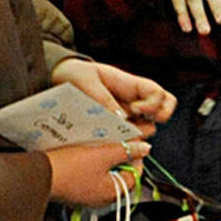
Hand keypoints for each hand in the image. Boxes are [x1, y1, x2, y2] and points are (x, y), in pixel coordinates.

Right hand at [45, 140, 148, 206]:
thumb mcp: (102, 155)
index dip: (135, 156)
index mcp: (113, 193)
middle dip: (118, 156)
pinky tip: (84, 151)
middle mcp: (102, 198)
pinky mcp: (74, 188)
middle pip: (120, 173)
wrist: (38, 175)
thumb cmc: (69, 169)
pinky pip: (89, 174)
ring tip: (99, 143)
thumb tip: (145, 149)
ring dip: (104, 157)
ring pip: (104, 173)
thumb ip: (126, 151)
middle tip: (114, 140)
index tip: (131, 143)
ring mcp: (87, 194)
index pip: (135, 174)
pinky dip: (90, 163)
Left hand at [51, 59, 175, 134]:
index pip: (159, 95)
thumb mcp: (86, 80)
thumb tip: (121, 118)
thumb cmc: (75, 74)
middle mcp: (135, 102)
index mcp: (132, 86)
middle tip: (132, 126)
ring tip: (116, 137)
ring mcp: (126, 116)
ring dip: (136, 136)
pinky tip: (109, 145)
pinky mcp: (114, 129)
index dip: (153, 104)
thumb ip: (102, 98)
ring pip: (146, 130)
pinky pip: (128, 140)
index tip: (135, 109)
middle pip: (162, 114)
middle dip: (150, 123)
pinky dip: (123, 145)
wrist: (59, 81)